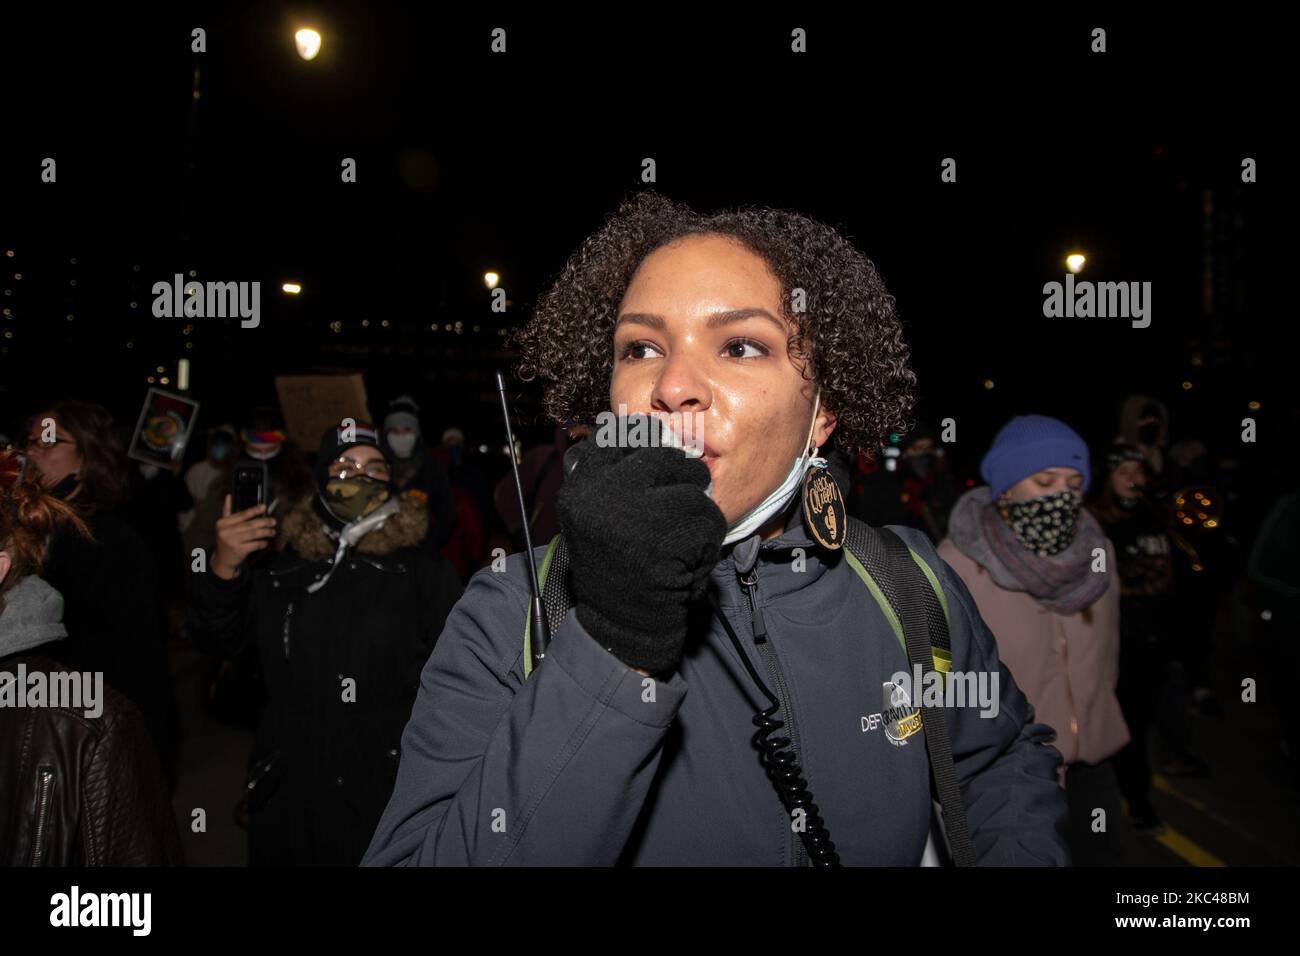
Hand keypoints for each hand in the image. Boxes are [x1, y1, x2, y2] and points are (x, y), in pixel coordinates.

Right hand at [212, 495, 275, 578]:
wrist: (222, 560)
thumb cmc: (226, 540)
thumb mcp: (223, 526)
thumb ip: (227, 511)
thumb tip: (229, 495)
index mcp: (222, 523)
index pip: (241, 515)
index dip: (254, 510)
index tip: (264, 507)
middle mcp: (226, 531)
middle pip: (250, 524)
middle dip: (264, 522)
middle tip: (273, 521)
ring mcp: (232, 541)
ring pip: (254, 534)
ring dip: (266, 532)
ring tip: (273, 531)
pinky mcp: (239, 551)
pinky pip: (255, 544)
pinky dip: (262, 543)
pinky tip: (266, 542)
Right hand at [557, 420, 725, 673]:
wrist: (618, 626)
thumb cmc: (615, 565)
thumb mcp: (596, 513)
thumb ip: (616, 473)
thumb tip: (653, 426)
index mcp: (581, 483)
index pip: (625, 434)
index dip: (651, 447)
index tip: (658, 472)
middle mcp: (600, 493)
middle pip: (667, 457)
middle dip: (683, 483)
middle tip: (676, 515)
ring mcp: (632, 516)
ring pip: (694, 491)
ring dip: (698, 519)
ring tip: (677, 546)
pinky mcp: (665, 542)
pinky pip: (708, 522)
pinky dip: (707, 546)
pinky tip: (684, 566)